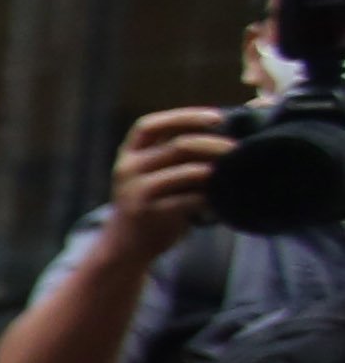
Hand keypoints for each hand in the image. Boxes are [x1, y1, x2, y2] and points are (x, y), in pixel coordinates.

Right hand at [101, 102, 237, 263]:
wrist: (124, 246)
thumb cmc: (150, 203)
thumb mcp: (150, 174)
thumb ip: (173, 155)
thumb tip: (220, 133)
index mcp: (129, 154)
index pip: (152, 125)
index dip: (185, 117)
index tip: (217, 118)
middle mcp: (129, 168)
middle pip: (179, 145)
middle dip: (215, 145)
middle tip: (239, 150)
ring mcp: (136, 191)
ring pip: (188, 172)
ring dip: (216, 171)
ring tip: (234, 174)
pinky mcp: (149, 213)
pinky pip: (190, 199)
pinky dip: (210, 197)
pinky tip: (221, 199)